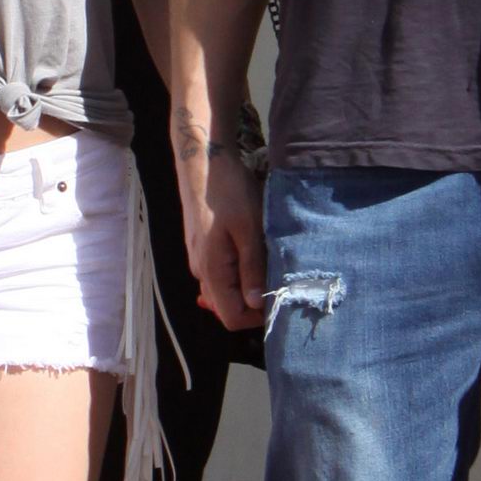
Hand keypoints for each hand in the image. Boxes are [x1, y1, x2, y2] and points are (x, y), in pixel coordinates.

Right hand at [175, 133, 266, 330]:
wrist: (204, 161)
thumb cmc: (229, 191)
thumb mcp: (248, 229)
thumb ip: (251, 268)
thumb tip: (256, 304)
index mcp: (212, 271)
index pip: (232, 318)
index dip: (257, 318)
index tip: (280, 298)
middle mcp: (201, 272)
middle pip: (227, 308)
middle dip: (254, 304)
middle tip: (279, 281)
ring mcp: (200, 261)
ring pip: (225, 292)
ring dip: (247, 288)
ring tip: (269, 267)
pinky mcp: (203, 249)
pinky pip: (222, 276)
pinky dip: (239, 275)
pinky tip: (254, 256)